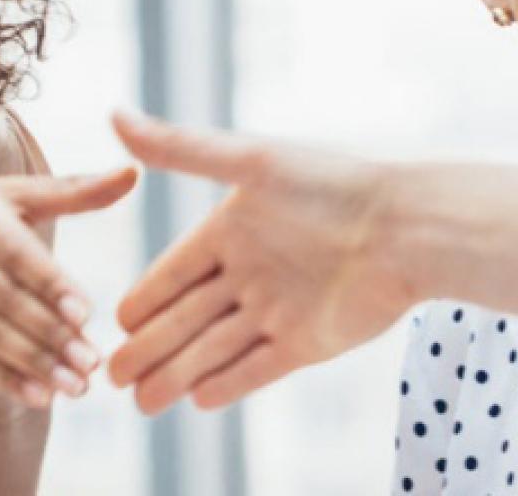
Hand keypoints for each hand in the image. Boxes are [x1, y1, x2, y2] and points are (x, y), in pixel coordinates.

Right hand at [0, 167, 135, 407]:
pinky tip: (38, 396)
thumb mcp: (5, 194)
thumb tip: (132, 173)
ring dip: (32, 364)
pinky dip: (3, 379)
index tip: (83, 312)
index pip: (14, 252)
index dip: (48, 283)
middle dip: (49, 334)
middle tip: (92, 362)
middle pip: (3, 300)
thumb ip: (70, 190)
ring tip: (75, 386)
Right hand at [106, 112, 416, 413]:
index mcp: (231, 232)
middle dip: (147, 349)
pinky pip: (258, 367)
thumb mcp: (248, 160)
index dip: (144, 298)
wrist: (408, 228)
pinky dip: (229, 382)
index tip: (113, 322)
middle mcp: (250, 274)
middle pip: (186, 319)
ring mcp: (279, 310)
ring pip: (214, 348)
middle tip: (109, 375)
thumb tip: (114, 114)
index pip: (173, 273)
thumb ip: (179, 148)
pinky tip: (196, 400)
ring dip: (176, 374)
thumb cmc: (330, 185)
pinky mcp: (309, 342)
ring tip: (140, 402)